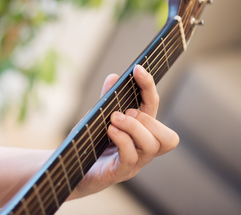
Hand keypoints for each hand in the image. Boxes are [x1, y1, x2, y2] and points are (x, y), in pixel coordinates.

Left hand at [70, 65, 178, 198]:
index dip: (148, 87)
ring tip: (114, 120)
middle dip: (147, 118)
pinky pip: (130, 157)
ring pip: (152, 146)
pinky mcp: (119, 172)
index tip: (138, 69)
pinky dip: (122, 140)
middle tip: (123, 112)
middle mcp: (142, 149)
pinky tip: (109, 130)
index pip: (154, 109)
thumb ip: (107, 99)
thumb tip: (114, 77)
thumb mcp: (97, 117)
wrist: (72, 169)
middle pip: (168, 137)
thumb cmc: (89, 144)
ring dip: (134, 127)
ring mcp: (134, 163)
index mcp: (140, 132)